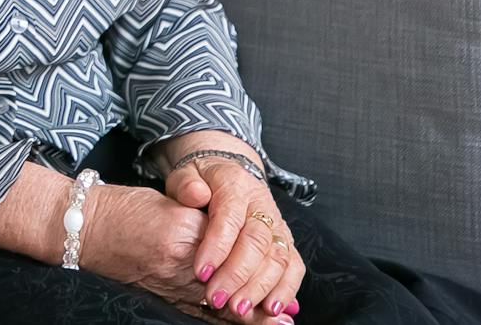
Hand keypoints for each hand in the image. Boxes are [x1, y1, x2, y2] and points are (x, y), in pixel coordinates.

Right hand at [79, 183, 291, 323]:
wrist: (81, 226)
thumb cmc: (121, 208)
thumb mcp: (165, 203)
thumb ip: (199, 217)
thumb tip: (233, 238)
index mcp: (183, 227)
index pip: (231, 245)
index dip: (257, 262)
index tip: (278, 270)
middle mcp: (179, 258)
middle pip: (231, 280)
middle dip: (261, 294)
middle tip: (288, 312)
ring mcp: (168, 280)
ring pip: (219, 302)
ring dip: (250, 316)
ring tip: (278, 323)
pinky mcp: (158, 292)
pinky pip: (196, 313)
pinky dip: (221, 321)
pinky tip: (238, 323)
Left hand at [166, 157, 303, 320]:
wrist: (229, 172)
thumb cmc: (203, 178)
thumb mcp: (187, 173)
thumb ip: (186, 184)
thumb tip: (195, 194)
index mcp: (235, 185)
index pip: (229, 218)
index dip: (217, 247)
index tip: (201, 273)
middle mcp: (262, 205)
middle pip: (256, 242)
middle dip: (237, 275)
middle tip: (216, 298)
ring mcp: (278, 224)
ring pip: (278, 257)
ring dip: (260, 288)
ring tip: (239, 309)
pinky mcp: (286, 241)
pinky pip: (294, 266)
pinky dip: (285, 290)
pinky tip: (270, 309)